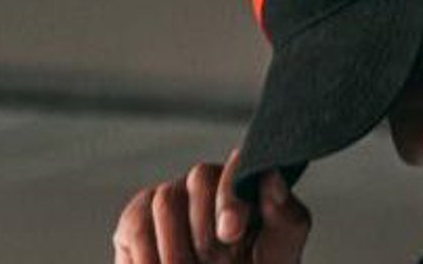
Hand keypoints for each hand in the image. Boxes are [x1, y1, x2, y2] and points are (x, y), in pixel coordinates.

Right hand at [113, 150, 311, 262]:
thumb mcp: (280, 254)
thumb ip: (285, 218)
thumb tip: (271, 176)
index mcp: (247, 184)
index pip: (238, 167)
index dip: (231, 198)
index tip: (231, 233)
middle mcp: (207, 182)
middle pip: (200, 178)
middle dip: (208, 230)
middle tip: (217, 262)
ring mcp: (169, 197)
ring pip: (166, 201)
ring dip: (181, 249)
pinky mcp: (137, 220)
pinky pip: (138, 228)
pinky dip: (152, 259)